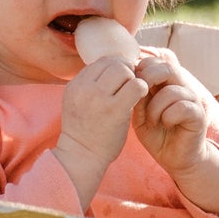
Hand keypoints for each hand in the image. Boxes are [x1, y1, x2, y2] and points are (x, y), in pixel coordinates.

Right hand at [53, 57, 147, 206]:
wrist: (82, 156)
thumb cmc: (85, 132)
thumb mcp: (77, 103)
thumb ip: (90, 86)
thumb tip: (114, 68)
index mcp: (75, 85)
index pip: (101, 61)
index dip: (117, 66)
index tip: (123, 79)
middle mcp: (85, 88)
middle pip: (113, 62)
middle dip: (127, 70)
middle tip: (132, 84)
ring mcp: (99, 98)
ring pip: (125, 70)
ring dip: (134, 79)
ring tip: (135, 93)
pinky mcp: (115, 110)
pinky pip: (136, 86)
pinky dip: (142, 88)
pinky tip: (140, 98)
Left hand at [133, 49, 218, 217]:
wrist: (175, 158)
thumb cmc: (157, 135)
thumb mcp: (140, 114)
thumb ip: (136, 97)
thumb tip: (128, 78)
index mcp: (166, 84)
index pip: (155, 62)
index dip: (141, 70)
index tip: (131, 87)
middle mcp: (181, 87)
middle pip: (167, 67)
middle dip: (148, 79)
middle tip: (140, 97)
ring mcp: (192, 100)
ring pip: (173, 90)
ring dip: (156, 107)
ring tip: (152, 120)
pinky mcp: (198, 115)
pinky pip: (182, 107)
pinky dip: (169, 116)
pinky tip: (166, 124)